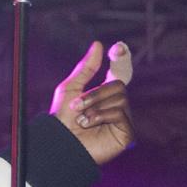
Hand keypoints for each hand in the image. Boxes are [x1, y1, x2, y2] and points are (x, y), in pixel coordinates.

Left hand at [50, 41, 133, 164]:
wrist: (60, 142)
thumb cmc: (62, 118)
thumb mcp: (71, 88)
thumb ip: (86, 68)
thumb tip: (99, 44)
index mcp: (106, 93)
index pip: (121, 72)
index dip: (123, 59)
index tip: (118, 46)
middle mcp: (117, 104)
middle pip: (119, 84)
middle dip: (95, 93)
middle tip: (76, 106)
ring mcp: (123, 119)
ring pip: (120, 98)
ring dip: (94, 106)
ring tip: (80, 119)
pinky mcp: (126, 133)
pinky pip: (120, 114)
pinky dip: (100, 116)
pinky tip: (88, 125)